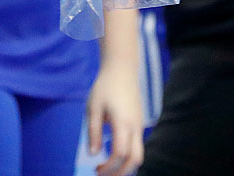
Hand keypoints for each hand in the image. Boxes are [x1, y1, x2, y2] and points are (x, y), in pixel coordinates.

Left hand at [87, 58, 143, 175]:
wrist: (122, 69)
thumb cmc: (105, 86)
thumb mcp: (93, 107)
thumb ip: (93, 132)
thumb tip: (93, 154)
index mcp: (123, 123)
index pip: (120, 154)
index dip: (109, 166)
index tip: (96, 169)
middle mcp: (135, 127)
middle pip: (135, 160)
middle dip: (120, 172)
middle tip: (102, 174)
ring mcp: (139, 125)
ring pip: (138, 154)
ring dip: (125, 165)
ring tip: (107, 167)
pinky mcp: (139, 123)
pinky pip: (137, 145)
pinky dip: (128, 156)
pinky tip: (114, 155)